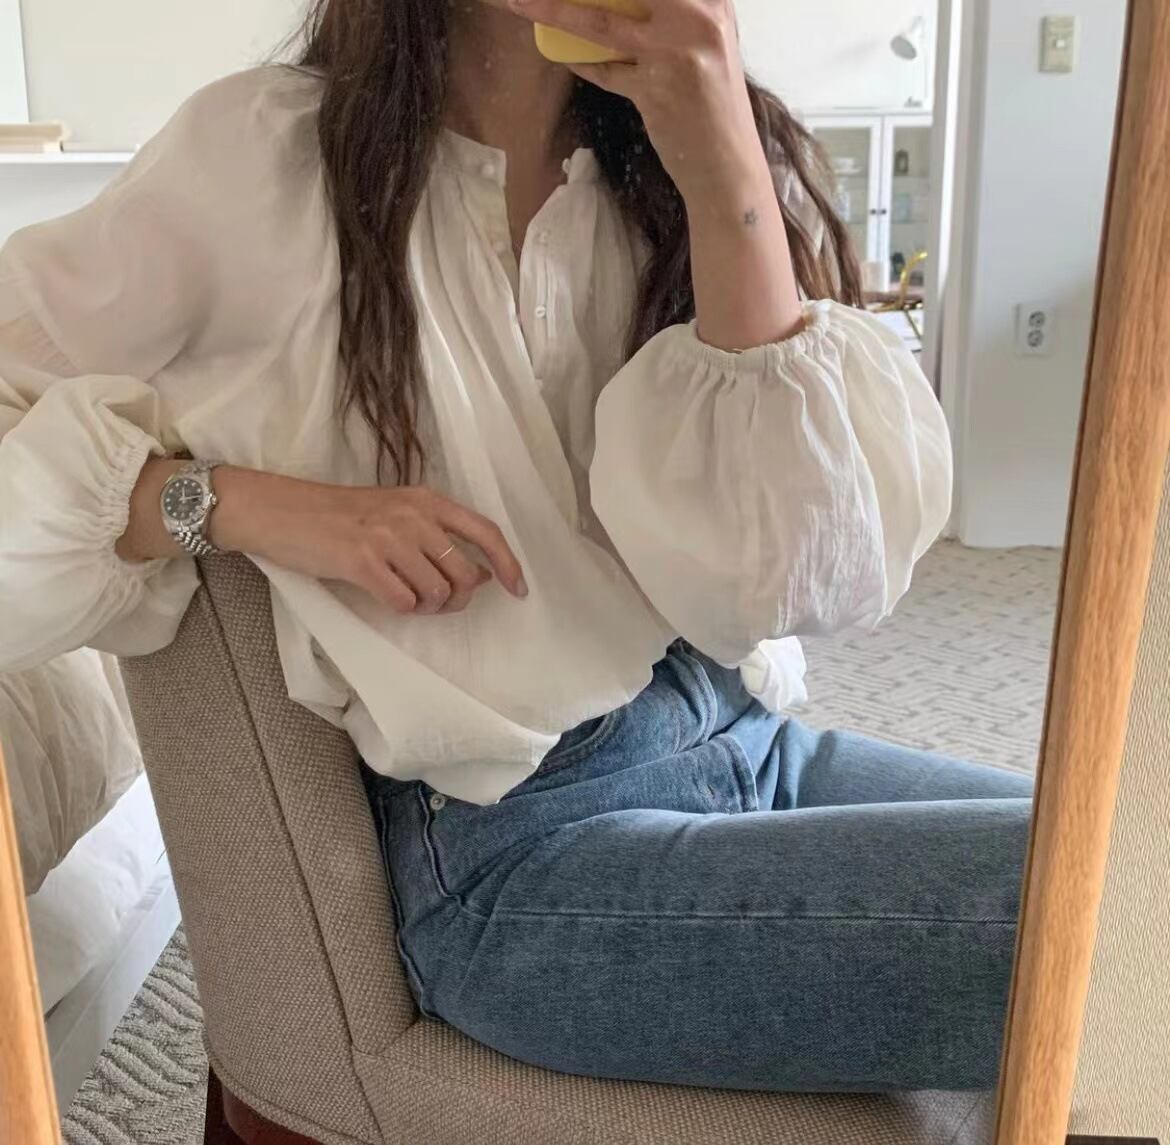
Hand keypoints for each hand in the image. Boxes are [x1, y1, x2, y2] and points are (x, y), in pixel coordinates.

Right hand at [210, 468, 527, 614]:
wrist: (282, 510)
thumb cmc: (340, 516)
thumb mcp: (396, 513)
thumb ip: (437, 536)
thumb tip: (481, 573)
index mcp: (427, 500)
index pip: (485, 532)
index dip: (508, 563)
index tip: (518, 589)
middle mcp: (413, 515)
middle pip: (464, 573)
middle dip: (457, 598)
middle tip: (436, 602)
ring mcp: (388, 538)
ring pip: (436, 592)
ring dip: (427, 606)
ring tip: (406, 597)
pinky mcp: (362, 562)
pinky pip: (403, 602)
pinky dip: (402, 608)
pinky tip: (387, 596)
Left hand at [510, 0, 764, 201]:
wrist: (727, 167)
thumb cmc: (713, 106)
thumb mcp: (706, 46)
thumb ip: (675, 15)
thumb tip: (622, 4)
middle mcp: (699, 15)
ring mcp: (676, 51)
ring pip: (600, 21)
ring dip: (554, 9)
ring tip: (522, 2)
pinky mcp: (655, 88)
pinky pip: (604, 70)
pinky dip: (582, 62)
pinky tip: (565, 55)